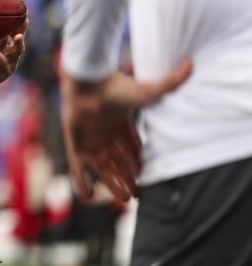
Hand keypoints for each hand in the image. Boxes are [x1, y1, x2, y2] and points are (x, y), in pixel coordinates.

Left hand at [0, 19, 27, 83]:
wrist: (0, 75)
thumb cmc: (8, 53)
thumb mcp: (13, 43)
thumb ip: (18, 30)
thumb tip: (25, 13)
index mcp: (13, 56)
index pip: (18, 49)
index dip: (19, 43)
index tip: (18, 35)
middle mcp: (4, 65)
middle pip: (2, 61)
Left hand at [59, 59, 191, 202]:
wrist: (87, 84)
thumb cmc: (115, 87)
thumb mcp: (146, 91)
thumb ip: (168, 83)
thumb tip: (190, 64)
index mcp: (120, 123)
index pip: (132, 147)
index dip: (138, 161)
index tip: (147, 175)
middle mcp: (105, 133)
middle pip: (119, 161)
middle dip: (128, 177)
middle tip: (138, 194)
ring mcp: (90, 140)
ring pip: (103, 168)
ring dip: (112, 184)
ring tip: (125, 200)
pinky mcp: (76, 145)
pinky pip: (78, 169)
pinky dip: (81, 182)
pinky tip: (88, 198)